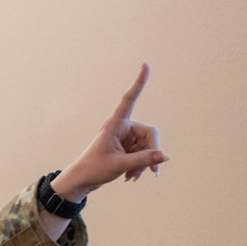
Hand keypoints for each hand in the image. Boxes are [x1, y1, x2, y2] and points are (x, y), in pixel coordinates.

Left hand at [53, 64, 167, 202]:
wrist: (82, 181)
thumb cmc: (94, 169)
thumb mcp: (119, 165)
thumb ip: (142, 160)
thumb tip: (164, 156)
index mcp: (115, 123)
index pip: (130, 98)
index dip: (138, 82)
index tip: (145, 64)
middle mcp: (122, 127)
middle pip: (149, 134)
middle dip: (152, 152)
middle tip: (153, 171)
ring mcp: (126, 138)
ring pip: (148, 146)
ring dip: (144, 163)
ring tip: (132, 177)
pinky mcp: (127, 148)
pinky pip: (143, 154)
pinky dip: (140, 166)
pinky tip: (131, 177)